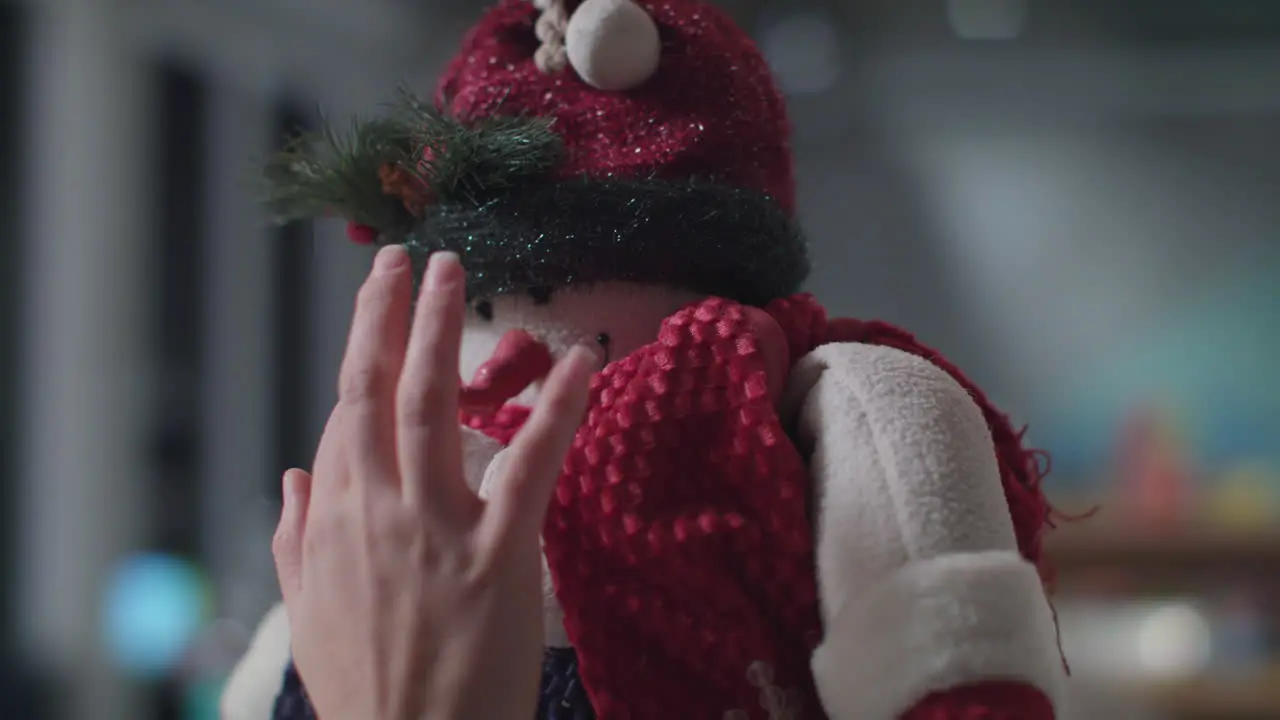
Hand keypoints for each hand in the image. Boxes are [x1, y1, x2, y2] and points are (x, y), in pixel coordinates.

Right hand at [272, 247, 594, 719]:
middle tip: (409, 258)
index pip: (345, 414)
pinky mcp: (498, 555)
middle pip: (379, 389)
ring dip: (442, 329)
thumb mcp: (304, 614)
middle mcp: (376, 508)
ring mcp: (436, 527)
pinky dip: (557, 408)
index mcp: (332, 519)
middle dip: (391, 314)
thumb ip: (293, 538)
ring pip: (433, 405)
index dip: (363, 352)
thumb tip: (292, 472)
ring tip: (453, 271)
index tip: (379, 306)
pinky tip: (578, 361)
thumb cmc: (364, 688)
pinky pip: (531, 464)